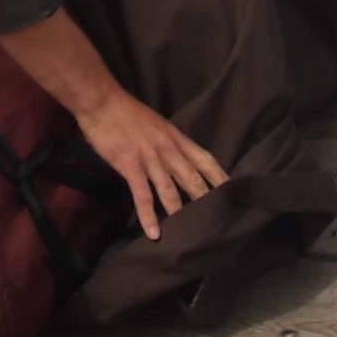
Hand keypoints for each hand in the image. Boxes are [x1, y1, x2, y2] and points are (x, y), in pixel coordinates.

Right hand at [0, 7, 228, 239]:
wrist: (102, 101)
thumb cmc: (126, 112)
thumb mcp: (156, 125)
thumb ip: (168, 143)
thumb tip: (177, 160)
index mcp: (175, 138)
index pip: (205, 160)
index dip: (220, 178)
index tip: (233, 194)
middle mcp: (167, 150)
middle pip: (193, 180)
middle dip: (207, 203)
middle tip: (219, 223)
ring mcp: (149, 159)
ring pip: (170, 192)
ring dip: (180, 215)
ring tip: (190, 236)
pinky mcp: (130, 165)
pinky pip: (142, 195)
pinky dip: (148, 216)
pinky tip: (154, 233)